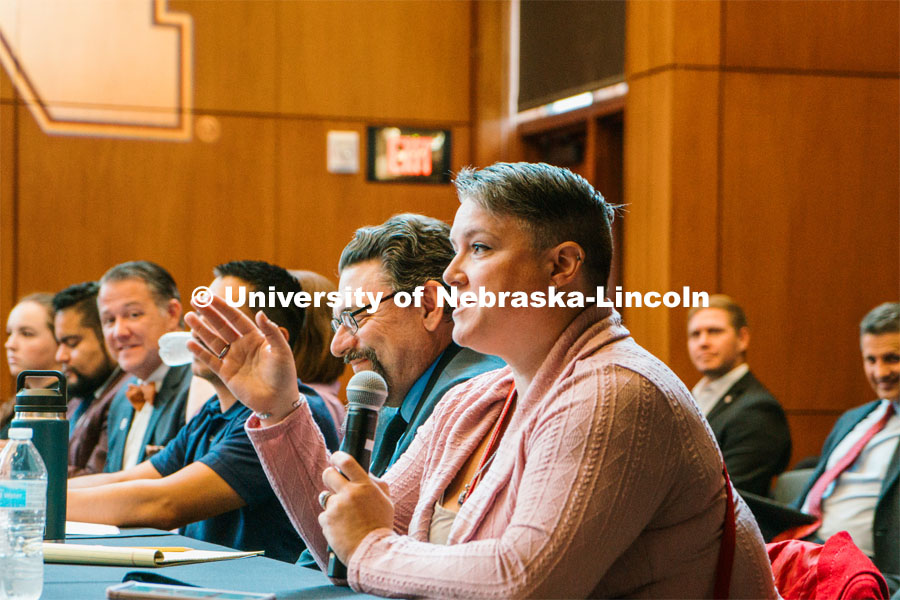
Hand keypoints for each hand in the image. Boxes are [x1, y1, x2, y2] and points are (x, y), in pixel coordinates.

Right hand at [186, 294, 297, 421]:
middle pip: (222, 326)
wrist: (278, 401)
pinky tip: (190, 342)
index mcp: (256, 337)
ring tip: (189, 316)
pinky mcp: (226, 374)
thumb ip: (271, 332)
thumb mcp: (281, 351)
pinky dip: (200, 352)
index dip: (223, 307)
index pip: (236, 318)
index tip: (209, 296)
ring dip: (201, 329)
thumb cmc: (284, 375)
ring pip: (214, 341)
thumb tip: (260, 312)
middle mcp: (242, 346)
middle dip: (209, 313)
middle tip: (194, 300)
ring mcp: (233, 359)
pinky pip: (210, 360)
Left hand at [318, 452, 393, 564]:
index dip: (337, 457)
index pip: (346, 461)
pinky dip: (330, 521)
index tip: (335, 458)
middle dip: (329, 477)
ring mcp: (336, 507)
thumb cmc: (381, 525)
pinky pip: (324, 516)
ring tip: (345, 517)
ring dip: (332, 504)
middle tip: (335, 485)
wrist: (373, 551)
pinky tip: (342, 528)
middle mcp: (349, 493)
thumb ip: (376, 484)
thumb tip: (365, 472)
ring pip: (326, 498)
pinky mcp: (327, 521)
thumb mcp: (386, 501)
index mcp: (365, 486)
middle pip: (328, 474)